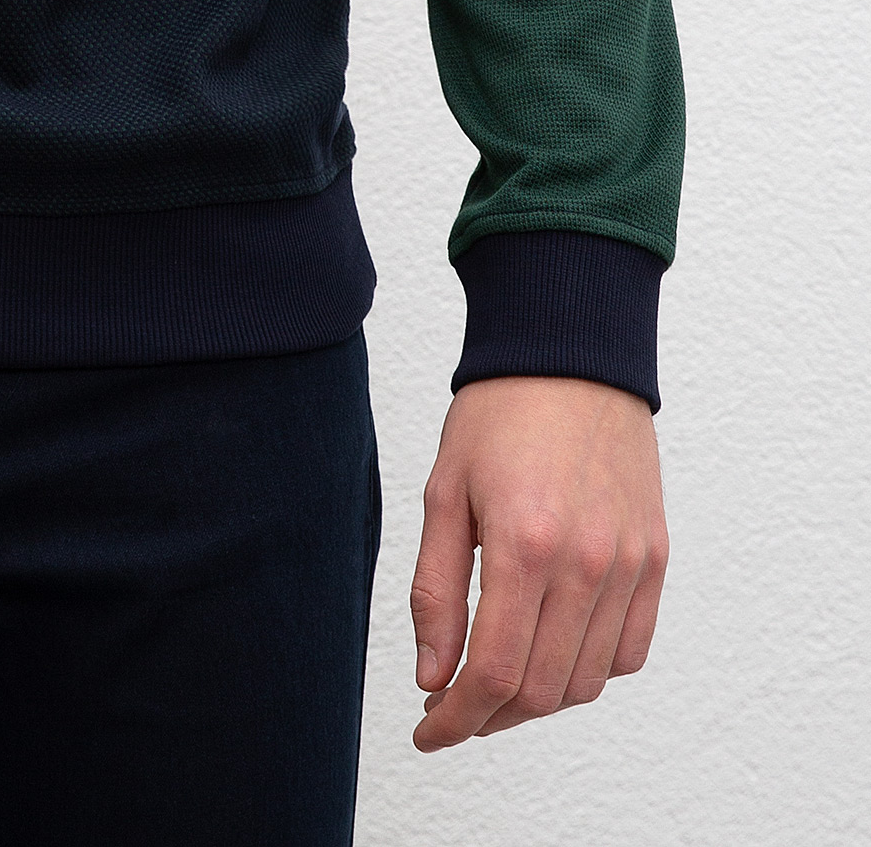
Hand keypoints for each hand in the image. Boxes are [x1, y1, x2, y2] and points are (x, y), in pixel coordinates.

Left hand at [409, 374, 667, 749]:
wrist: (570, 353)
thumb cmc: (499, 413)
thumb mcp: (444, 492)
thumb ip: (436, 591)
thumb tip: (433, 676)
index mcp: (525, 544)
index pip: (494, 673)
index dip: (456, 719)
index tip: (428, 731)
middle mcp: (588, 563)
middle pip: (542, 691)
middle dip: (489, 716)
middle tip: (453, 704)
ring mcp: (630, 564)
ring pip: (588, 681)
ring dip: (538, 699)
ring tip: (498, 678)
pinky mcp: (655, 558)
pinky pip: (630, 651)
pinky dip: (591, 670)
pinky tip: (554, 650)